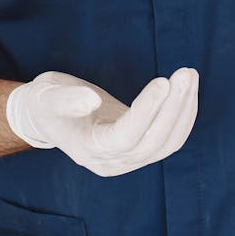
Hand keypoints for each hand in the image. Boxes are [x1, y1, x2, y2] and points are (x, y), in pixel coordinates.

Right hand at [6, 68, 198, 175]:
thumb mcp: (46, 96)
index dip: (147, 111)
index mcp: (88, 150)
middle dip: (174, 107)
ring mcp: (127, 159)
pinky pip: (168, 139)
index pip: (126, 136)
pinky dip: (182, 116)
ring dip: (183, 110)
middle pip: (153, 142)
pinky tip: (187, 91)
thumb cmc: (44, 102)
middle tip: (186, 73)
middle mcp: (111, 162)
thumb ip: (65, 100)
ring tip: (189, 75)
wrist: (45, 116)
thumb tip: (90, 100)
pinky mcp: (138, 148)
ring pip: (166, 143)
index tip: (163, 81)